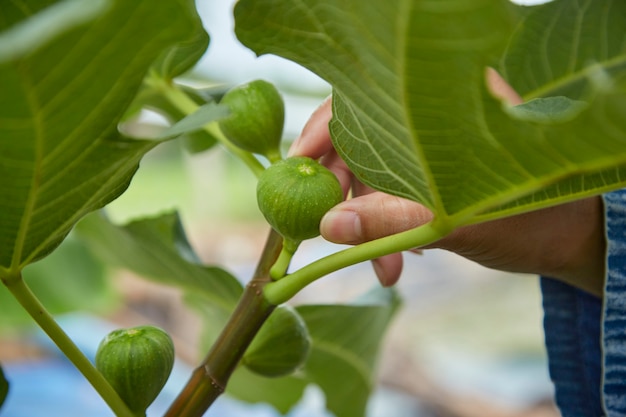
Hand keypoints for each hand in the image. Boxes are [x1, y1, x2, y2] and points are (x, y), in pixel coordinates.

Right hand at [289, 70, 605, 295]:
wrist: (568, 239)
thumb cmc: (528, 216)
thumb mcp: (454, 219)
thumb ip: (388, 220)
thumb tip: (324, 228)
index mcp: (437, 101)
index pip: (359, 100)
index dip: (320, 131)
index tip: (293, 169)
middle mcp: (423, 118)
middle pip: (357, 142)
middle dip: (341, 194)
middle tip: (322, 231)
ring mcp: (422, 149)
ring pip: (369, 176)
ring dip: (363, 223)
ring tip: (379, 266)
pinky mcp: (423, 178)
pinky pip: (385, 197)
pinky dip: (381, 230)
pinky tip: (391, 263)